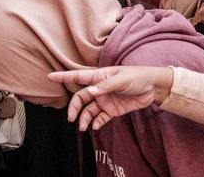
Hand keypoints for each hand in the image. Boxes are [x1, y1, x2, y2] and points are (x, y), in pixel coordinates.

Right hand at [49, 66, 171, 131]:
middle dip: (74, 107)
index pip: (78, 76)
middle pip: (81, 98)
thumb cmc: (137, 77)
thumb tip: (90, 92)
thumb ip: (105, 86)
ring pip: (89, 110)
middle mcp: (99, 88)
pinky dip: (96, 123)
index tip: (50, 77)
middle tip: (71, 117)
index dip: (64, 76)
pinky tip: (95, 126)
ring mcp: (105, 99)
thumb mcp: (121, 79)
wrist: (153, 88)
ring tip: (83, 127)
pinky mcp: (112, 110)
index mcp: (99, 76)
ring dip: (84, 118)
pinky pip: (100, 118)